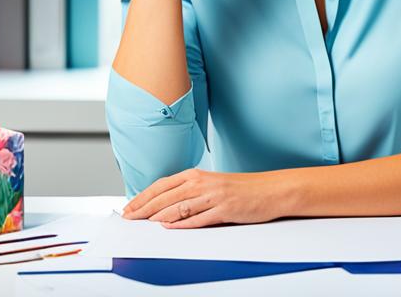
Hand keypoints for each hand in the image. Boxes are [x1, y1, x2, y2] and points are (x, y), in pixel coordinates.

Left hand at [120, 168, 289, 228]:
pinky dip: (182, 223)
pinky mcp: (225, 210)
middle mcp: (203, 183)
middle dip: (144, 208)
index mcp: (197, 175)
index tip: (129, 207)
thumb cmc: (242, 189)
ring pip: (180, 206)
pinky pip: (199, 218)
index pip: (162, 185)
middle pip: (166, 196)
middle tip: (129, 218)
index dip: (143, 197)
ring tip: (143, 223)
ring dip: (158, 216)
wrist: (271, 190)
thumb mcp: (212, 185)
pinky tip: (170, 227)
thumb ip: (190, 192)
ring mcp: (214, 196)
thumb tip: (164, 207)